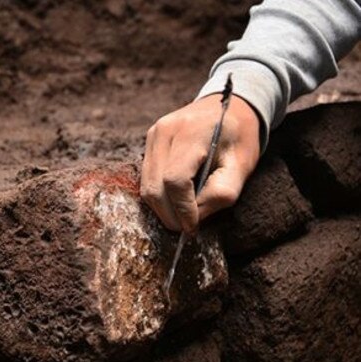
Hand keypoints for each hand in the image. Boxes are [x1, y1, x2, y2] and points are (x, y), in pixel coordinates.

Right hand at [140, 94, 260, 232]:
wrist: (230, 105)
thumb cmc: (239, 137)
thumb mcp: (242, 165)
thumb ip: (222, 193)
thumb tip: (194, 216)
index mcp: (191, 132)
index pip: (175, 180)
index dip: (183, 209)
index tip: (194, 227)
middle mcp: (165, 131)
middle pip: (155, 187)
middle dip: (170, 215)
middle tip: (187, 228)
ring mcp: (153, 135)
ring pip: (146, 186)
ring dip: (163, 208)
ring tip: (183, 216)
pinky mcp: (149, 141)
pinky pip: (147, 178)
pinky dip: (160, 196)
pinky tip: (177, 200)